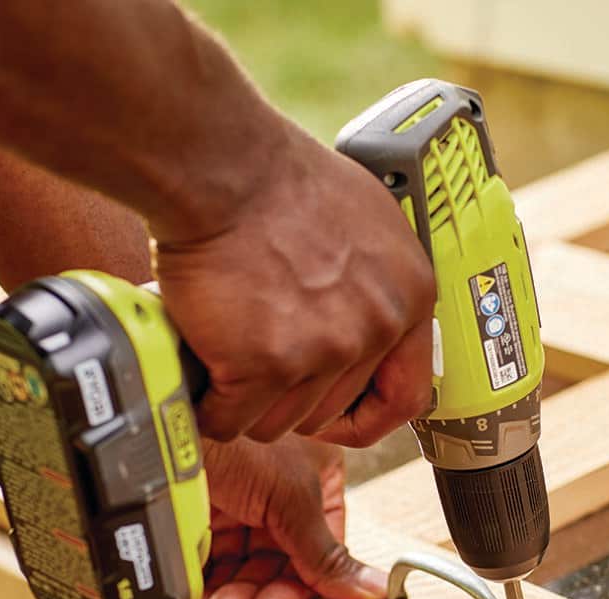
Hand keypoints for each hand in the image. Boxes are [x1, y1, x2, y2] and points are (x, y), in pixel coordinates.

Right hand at [154, 126, 435, 447]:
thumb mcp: (367, 222)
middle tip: (255, 361)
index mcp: (410, 299)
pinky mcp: (265, 363)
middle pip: (329, 411)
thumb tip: (367, 319)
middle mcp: (375, 329)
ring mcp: (322, 349)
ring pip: (280, 422)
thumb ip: (375, 283)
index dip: (365, 416)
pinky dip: (209, 408)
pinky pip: (231, 419)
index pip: (406, 396)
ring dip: (246, 402)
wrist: (225, 167)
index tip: (336, 417)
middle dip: (287, 396)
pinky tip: (199, 380)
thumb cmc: (280, 180)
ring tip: (224, 359)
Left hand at [185, 434, 385, 598]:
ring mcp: (239, 501)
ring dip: (228, 596)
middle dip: (255, 592)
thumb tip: (371, 589)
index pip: (320, 547)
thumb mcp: (292, 497)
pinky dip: (202, 588)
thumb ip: (326, 553)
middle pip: (278, 562)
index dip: (299, 584)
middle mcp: (281, 492)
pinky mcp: (202, 513)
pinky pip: (209, 562)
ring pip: (241, 567)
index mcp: (317, 478)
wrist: (164, 424)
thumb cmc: (233, 438)